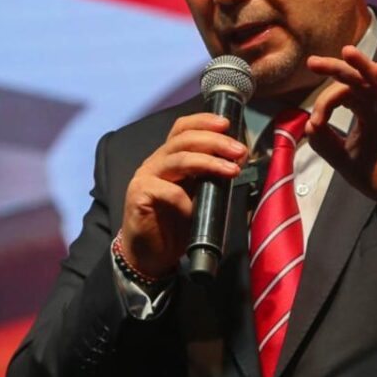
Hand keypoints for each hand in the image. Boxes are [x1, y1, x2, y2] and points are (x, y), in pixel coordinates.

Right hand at [119, 113, 246, 277]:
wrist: (149, 255)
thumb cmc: (175, 225)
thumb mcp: (197, 196)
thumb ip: (209, 177)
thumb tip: (237, 161)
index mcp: (169, 158)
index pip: (183, 129)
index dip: (204, 121)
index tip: (228, 124)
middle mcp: (156, 162)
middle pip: (184, 140)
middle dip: (215, 142)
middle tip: (238, 150)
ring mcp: (145, 177)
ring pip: (179, 159)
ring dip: (209, 162)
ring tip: (231, 170)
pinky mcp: (138, 196)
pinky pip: (168, 191)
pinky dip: (186, 200)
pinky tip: (195, 211)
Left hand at [305, 45, 376, 222]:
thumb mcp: (344, 159)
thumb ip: (325, 142)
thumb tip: (309, 122)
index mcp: (364, 113)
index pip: (343, 94)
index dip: (325, 102)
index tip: (314, 122)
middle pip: (357, 80)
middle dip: (336, 69)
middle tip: (313, 63)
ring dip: (364, 66)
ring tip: (348, 52)